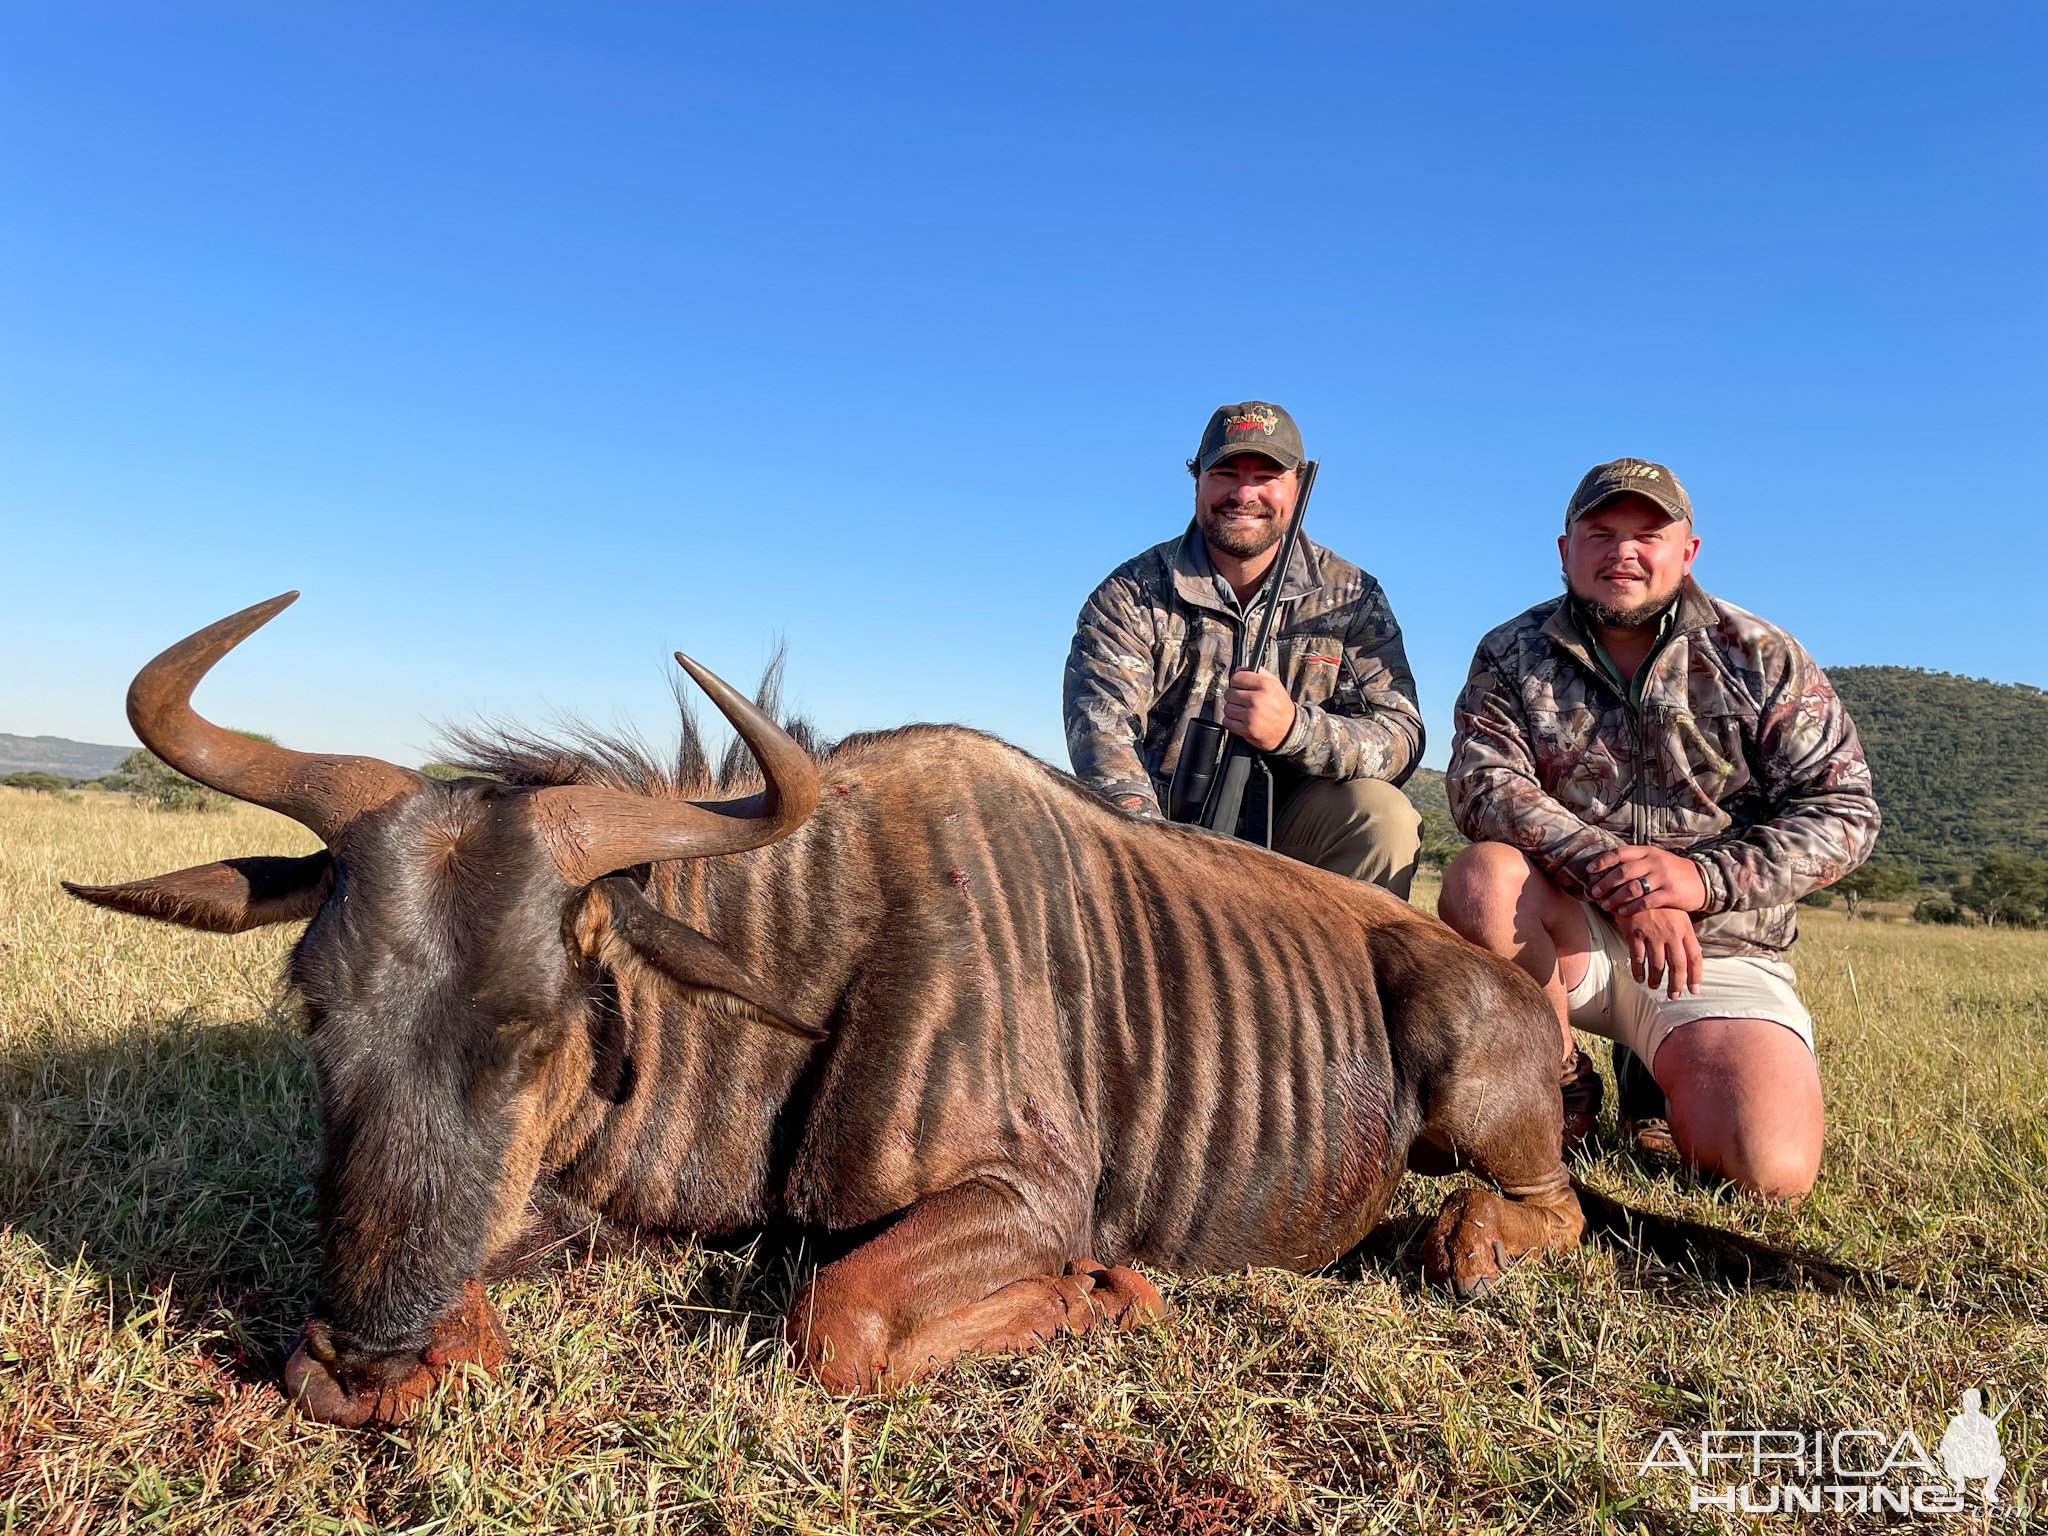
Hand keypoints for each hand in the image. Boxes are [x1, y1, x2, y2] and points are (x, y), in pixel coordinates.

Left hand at [1222, 669, 1295, 751]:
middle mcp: (1257, 700)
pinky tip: (1241, 720)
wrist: (1290, 730)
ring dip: (1233, 710)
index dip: (1236, 682)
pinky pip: (1227, 722)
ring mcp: (1251, 716)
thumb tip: (1239, 668)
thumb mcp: (1275, 684)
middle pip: (1229, 693)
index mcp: (1265, 685)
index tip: (1239, 686)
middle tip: (1242, 700)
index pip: (1237, 678)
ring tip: (1243, 711)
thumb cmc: (1281, 707)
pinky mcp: (1247, 730)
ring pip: (1227, 708)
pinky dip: (1232, 722)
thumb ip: (1258, 673)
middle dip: (1234, 697)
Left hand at [1588, 845, 1707, 917]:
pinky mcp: (1670, 894)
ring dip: (1615, 898)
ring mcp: (1663, 877)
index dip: (1602, 861)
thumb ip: (1636, 861)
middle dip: (1605, 883)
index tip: (1589, 870)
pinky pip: (1646, 901)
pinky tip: (1622, 912)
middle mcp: (1654, 862)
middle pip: (1623, 871)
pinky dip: (1631, 907)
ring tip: (1606, 906)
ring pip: (1633, 887)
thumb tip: (1607, 868)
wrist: (1702, 881)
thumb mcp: (1656, 859)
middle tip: (1594, 893)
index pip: (1620, 852)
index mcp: (1648, 852)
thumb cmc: (1672, 871)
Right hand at [1615, 907, 1703, 998]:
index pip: (1695, 957)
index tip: (1695, 990)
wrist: (1635, 887)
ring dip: (1656, 980)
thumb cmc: (1657, 903)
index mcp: (1685, 929)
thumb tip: (1691, 956)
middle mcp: (1671, 933)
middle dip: (1676, 984)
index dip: (1696, 976)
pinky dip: (1639, 971)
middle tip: (1673, 996)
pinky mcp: (1635, 934)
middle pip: (1678, 965)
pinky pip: (1638, 959)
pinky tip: (1639, 977)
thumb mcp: (1676, 914)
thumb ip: (1683, 934)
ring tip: (1654, 986)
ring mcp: (1653, 934)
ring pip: (1658, 965)